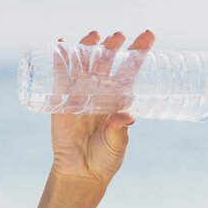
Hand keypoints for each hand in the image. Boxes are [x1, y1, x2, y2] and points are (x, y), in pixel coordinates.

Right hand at [49, 29, 154, 185]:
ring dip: (88, 46)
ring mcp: (80, 93)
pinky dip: (59, 60)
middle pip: (107, 61)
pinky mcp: (61, 100)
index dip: (139, 51)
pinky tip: (61, 43)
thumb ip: (119, 129)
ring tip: (95, 35)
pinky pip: (59, 76)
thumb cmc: (105, 158)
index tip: (149, 35)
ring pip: (84, 64)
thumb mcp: (116, 143)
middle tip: (119, 36)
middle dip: (113, 46)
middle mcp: (101, 91)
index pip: (130, 69)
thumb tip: (127, 116)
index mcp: (119, 98)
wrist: (80, 172)